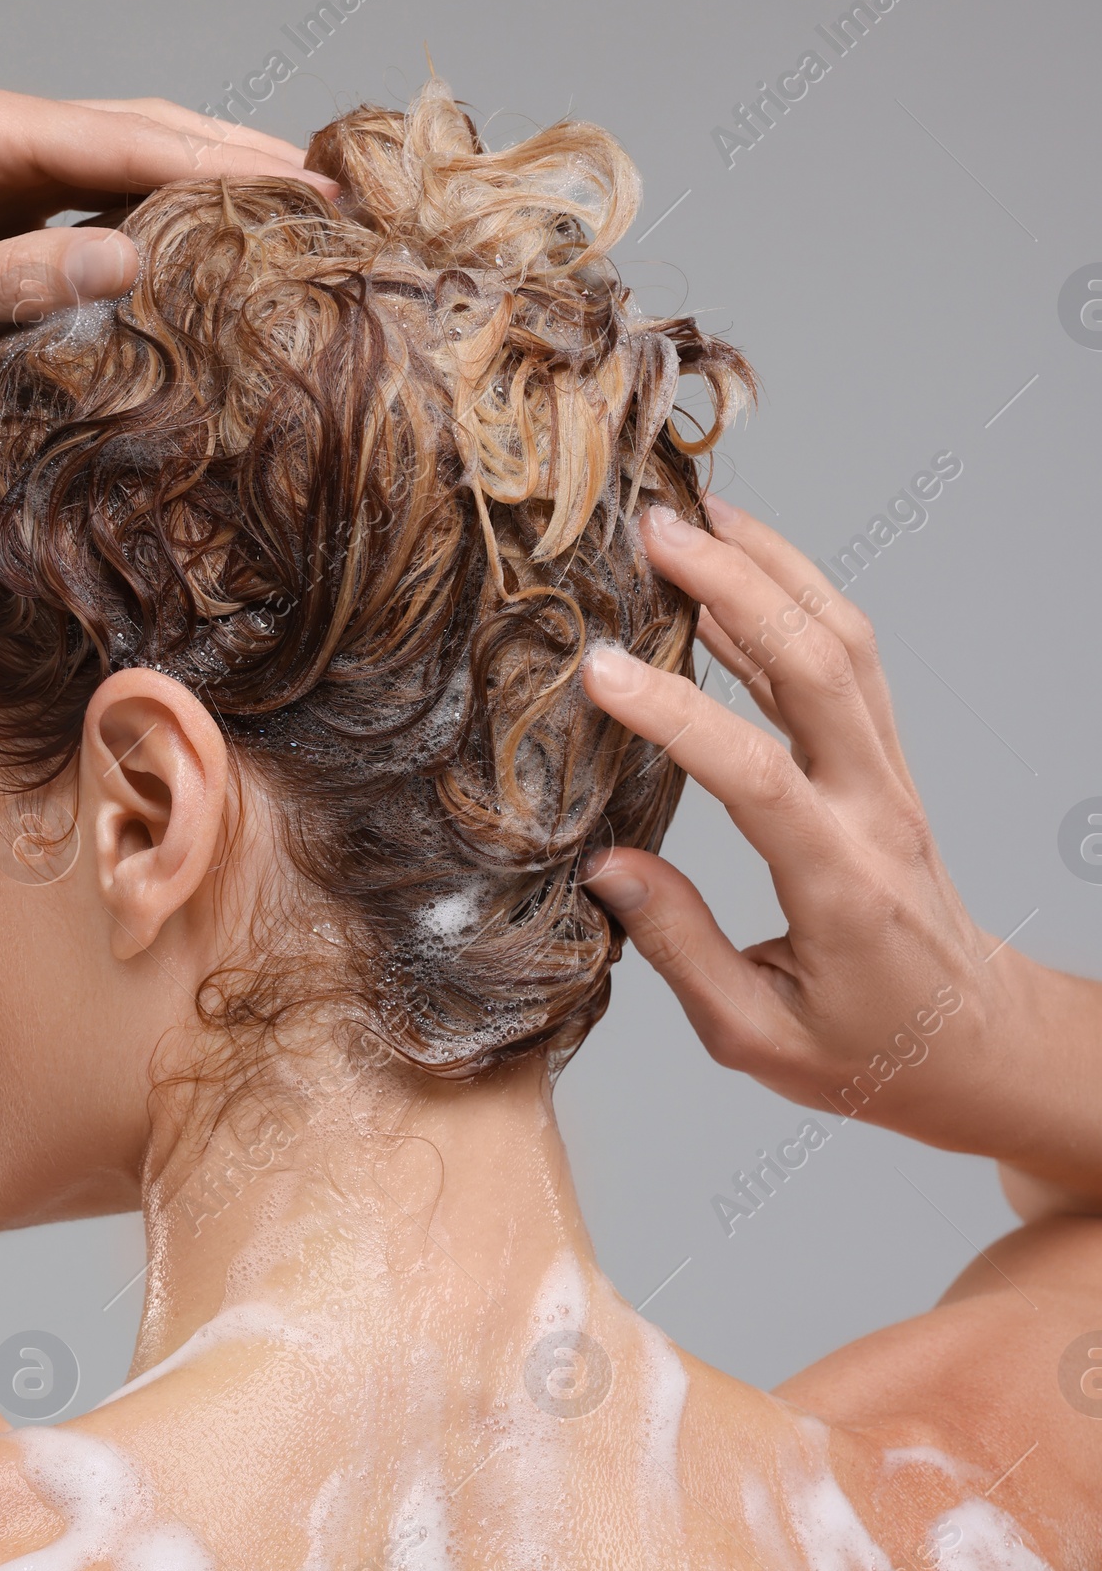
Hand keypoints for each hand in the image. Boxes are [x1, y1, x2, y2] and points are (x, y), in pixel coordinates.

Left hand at [0, 79, 335, 413]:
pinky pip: (76, 211)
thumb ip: (18, 281)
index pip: (119, 136)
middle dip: (225, 158)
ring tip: (277, 213)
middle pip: (129, 131)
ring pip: (109, 168)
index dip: (216, 162)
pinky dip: (139, 224)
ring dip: (190, 188)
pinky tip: (186, 251)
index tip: (298, 184)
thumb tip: (131, 261)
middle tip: (319, 190)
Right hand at [580, 498, 1011, 1154]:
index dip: (676, 714)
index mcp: (841, 885)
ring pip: (844, 642)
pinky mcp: (885, 767)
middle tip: (654, 531)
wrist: (974, 1045)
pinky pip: (847, 663)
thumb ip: (680, 948)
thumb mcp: (756, 1037)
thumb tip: (604, 867)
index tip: (596, 670)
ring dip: (773, 567)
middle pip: (821, 665)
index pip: (757, 776)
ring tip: (695, 516)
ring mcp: (890, 779)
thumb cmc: (867, 1054)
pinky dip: (792, 602)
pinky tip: (733, 573)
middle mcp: (876, 812)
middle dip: (738, 583)